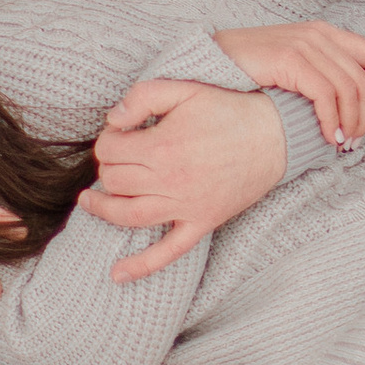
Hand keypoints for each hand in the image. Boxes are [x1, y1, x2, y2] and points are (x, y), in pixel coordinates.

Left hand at [83, 77, 285, 278]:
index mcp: (163, 146)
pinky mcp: (201, 223)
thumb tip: (111, 119)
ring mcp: (185, 206)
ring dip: (103, 210)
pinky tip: (116, 274)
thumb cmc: (228, 110)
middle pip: (115, 181)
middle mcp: (170, 180)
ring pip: (128, 216)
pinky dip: (140, 266)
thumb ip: (143, 96)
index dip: (107, 139)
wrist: (275, 136)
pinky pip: (168, 252)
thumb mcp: (185, 90)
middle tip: (117, 156)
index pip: (110, 149)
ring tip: (89, 201)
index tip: (118, 134)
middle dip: (108, 167)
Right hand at [212, 20, 364, 146]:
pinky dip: (332, 120)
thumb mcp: (294, 65)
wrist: (210, 59)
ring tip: (342, 144)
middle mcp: (320, 34)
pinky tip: (328, 137)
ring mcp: (305, 44)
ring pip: (350, 89)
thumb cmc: (250, 70)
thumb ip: (321, 75)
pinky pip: (326, 95)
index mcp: (325, 32)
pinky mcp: (290, 58)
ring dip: (351, 123)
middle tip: (355, 141)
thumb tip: (351, 109)